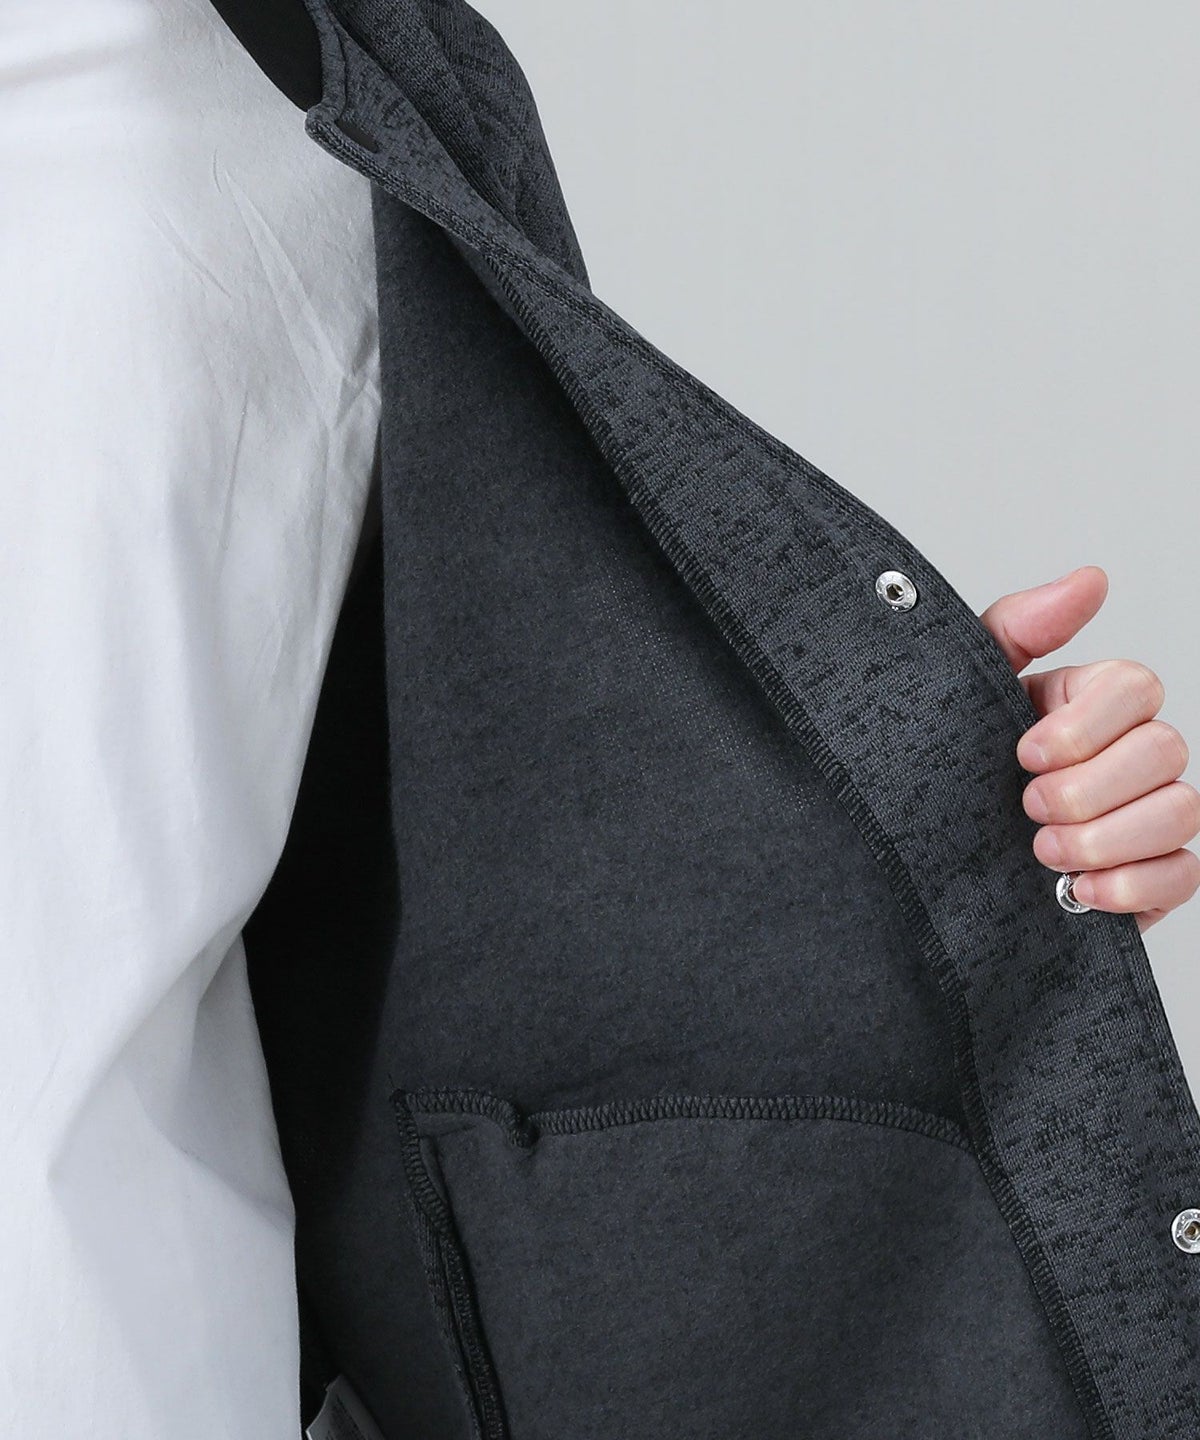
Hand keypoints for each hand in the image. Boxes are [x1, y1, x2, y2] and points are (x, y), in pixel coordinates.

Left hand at [978, 565, 1199, 933]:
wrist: (924, 858)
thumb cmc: (943, 765)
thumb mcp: (960, 689)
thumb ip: (1020, 627)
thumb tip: (1091, 580)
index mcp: (1087, 703)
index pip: (1136, 686)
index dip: (1085, 724)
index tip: (1023, 753)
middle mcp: (1128, 755)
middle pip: (1166, 750)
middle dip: (1089, 787)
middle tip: (1026, 806)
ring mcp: (1145, 816)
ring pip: (1179, 812)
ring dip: (1104, 838)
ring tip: (1042, 851)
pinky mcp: (1151, 877)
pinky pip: (1183, 875)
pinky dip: (1130, 886)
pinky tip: (1076, 891)